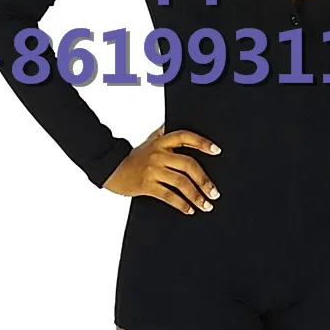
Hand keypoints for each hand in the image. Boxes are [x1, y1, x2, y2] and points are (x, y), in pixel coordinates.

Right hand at [103, 123, 221, 214]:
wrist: (112, 169)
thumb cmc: (135, 156)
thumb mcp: (151, 140)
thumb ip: (167, 132)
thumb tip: (183, 120)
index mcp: (162, 141)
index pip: (185, 137)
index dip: (202, 142)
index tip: (217, 150)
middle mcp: (159, 154)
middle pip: (187, 164)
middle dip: (204, 180)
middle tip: (215, 192)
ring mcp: (153, 170)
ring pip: (180, 182)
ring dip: (196, 195)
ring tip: (206, 204)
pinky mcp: (146, 185)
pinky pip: (168, 195)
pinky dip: (181, 204)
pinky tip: (189, 209)